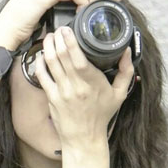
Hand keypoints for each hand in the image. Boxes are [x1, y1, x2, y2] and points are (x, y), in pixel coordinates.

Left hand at [35, 26, 133, 147]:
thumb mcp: (119, 94)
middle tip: (58, 29)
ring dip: (48, 46)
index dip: (70, 42)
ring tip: (50, 36)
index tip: (67, 29)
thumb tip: (127, 50)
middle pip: (61, 56)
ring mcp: (61, 92)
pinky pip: (42, 76)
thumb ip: (125, 71)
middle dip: (57, 38)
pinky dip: (40, 62)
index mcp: (92, 83)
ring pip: (50, 63)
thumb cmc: (101, 116)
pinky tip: (42, 54)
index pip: (78, 59)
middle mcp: (75, 86)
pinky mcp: (51, 98)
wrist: (84, 138)